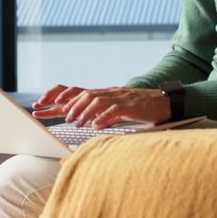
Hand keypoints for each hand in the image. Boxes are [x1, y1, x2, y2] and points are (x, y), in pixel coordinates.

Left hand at [31, 85, 169, 128]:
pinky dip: (104, 117)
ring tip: (77, 123)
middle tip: (64, 117)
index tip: (51, 105)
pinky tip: (96, 125)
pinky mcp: (132, 106)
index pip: (82, 92)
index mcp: (107, 93)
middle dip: (71, 105)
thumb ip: (106, 113)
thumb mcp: (121, 109)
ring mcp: (122, 98)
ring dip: (85, 112)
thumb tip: (92, 122)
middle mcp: (112, 93)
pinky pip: (115, 109)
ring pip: (97, 100)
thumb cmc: (143, 108)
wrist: (165, 102)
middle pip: (86, 94)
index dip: (65, 98)